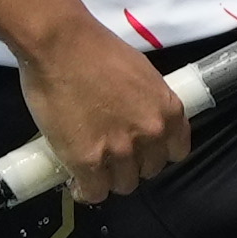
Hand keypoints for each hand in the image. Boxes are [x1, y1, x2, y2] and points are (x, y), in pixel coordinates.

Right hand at [24, 20, 194, 202]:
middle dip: (132, 164)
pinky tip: (76, 180)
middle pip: (149, 170)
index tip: (142, 149)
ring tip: (92, 166)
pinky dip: (85, 189)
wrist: (59, 44)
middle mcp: (151, 134)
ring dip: (108, 178)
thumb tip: (137, 117)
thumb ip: (147, 101)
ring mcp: (121, 150)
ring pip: (123, 185)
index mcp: (168, 110)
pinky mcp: (89, 162)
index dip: (156, 151)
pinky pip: (94, 193)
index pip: (177, 151)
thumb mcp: (141, 73)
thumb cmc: (95, 49)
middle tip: (111, 153)